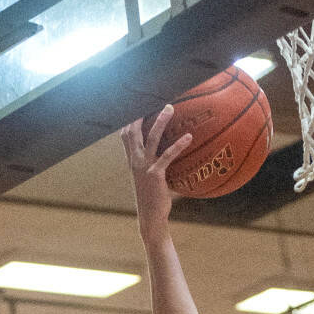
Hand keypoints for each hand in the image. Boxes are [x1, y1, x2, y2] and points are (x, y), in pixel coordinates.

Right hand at [122, 107, 193, 236]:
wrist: (151, 217)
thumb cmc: (154, 197)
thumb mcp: (150, 177)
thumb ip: (155, 162)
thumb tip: (168, 152)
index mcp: (132, 159)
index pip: (125, 133)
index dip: (128, 116)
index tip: (136, 101)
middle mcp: (135, 160)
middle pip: (133, 129)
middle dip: (141, 111)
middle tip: (154, 96)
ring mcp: (144, 166)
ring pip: (150, 137)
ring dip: (160, 121)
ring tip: (170, 107)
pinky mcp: (155, 175)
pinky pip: (167, 156)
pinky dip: (178, 145)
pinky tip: (188, 137)